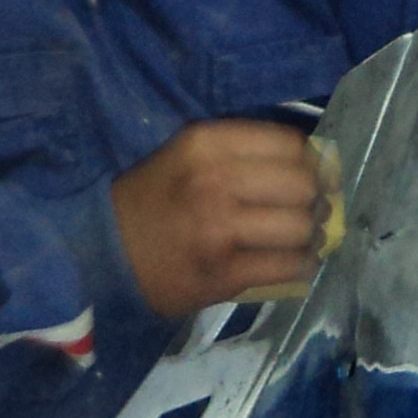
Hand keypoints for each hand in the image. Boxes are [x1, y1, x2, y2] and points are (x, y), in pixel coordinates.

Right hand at [112, 118, 324, 321]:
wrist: (103, 254)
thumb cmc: (149, 201)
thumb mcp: (184, 155)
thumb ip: (240, 152)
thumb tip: (312, 163)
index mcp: (205, 144)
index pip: (289, 145)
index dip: (310, 163)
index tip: (312, 177)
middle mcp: (215, 181)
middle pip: (302, 185)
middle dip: (314, 199)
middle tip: (311, 210)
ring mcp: (220, 230)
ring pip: (301, 228)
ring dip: (309, 236)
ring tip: (303, 240)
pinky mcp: (223, 273)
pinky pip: (287, 267)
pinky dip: (299, 267)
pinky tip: (292, 264)